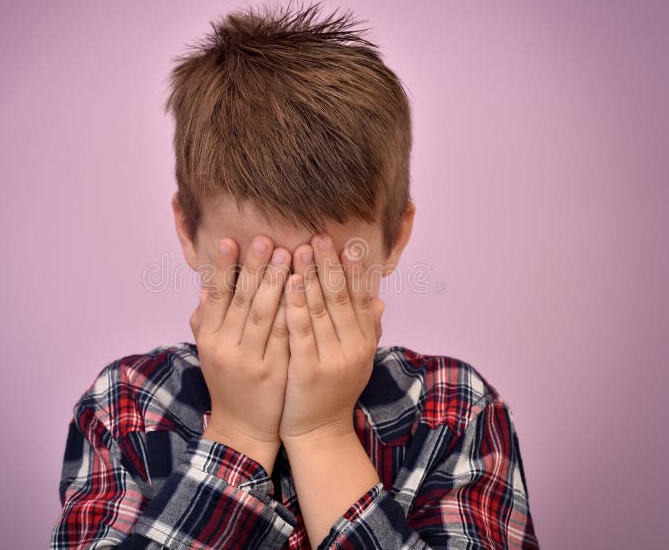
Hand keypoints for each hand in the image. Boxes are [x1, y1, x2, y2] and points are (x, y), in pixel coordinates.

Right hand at [189, 235, 291, 472]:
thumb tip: (206, 287)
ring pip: (264, 315)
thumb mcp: (210, 351)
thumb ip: (206, 319)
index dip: (223, 267)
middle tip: (265, 239)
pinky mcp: (273, 372)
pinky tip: (303, 289)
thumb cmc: (228, 381)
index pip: (214, 296)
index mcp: (208, 338)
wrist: (243, 427)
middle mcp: (225, 348)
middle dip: (253, 267)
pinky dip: (293, 311)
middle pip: (241, 300)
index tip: (231, 240)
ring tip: (287, 254)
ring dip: (276, 282)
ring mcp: (250, 361)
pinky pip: (285, 336)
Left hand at [279, 233, 384, 443]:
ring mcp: (332, 359)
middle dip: (330, 264)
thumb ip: (368, 329)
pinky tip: (288, 282)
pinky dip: (295, 304)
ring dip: (310, 276)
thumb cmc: (334, 390)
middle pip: (341, 298)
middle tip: (320, 236)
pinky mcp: (308, 368)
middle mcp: (354, 348)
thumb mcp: (357, 360)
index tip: (347, 243)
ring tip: (301, 249)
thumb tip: (381, 299)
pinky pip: (301, 330)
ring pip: (321, 309)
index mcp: (365, 342)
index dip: (354, 270)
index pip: (361, 298)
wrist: (319, 431)